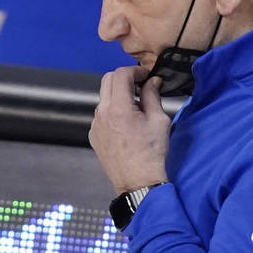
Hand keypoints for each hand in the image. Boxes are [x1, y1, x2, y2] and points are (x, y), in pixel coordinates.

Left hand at [89, 65, 171, 194]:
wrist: (138, 182)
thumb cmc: (151, 155)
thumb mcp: (159, 121)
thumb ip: (153, 96)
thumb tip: (152, 81)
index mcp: (118, 108)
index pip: (120, 74)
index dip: (135, 71)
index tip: (146, 76)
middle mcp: (102, 114)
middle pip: (107, 80)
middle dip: (124, 78)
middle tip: (140, 86)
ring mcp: (95, 125)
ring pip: (104, 98)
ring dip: (118, 95)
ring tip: (136, 108)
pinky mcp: (94, 136)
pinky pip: (101, 114)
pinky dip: (113, 110)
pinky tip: (127, 123)